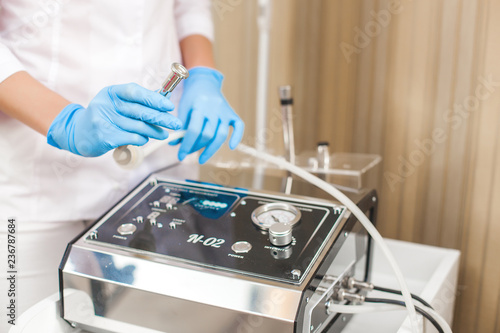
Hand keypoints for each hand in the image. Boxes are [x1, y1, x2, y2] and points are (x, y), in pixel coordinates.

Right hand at [47, 83, 181, 156]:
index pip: (135, 92)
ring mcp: (104, 121)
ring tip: (164, 134)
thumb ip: (137, 101)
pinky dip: (141, 139)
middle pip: (140, 111)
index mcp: (111, 92)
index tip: (169, 106)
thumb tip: (163, 99)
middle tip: (176, 124)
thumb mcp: (117, 103)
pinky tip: (146, 138)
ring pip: (138, 127)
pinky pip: (131, 138)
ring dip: (154, 131)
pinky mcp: (104, 137)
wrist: (79, 133)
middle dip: (161, 118)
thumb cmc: (105, 116)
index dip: (154, 99)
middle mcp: (106, 105)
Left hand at [171, 67, 243, 163]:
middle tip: (188, 153)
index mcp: (199, 105)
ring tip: (201, 159)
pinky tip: (231, 147)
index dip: (186, 145)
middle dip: (196, 148)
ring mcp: (225, 111)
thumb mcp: (183, 107)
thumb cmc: (191, 96)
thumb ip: (180, 126)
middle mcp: (214, 108)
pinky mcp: (232, 114)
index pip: (193, 130)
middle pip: (207, 134)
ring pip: (221, 135)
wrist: (205, 82)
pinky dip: (237, 137)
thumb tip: (174, 145)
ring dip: (211, 150)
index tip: (180, 156)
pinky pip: (239, 126)